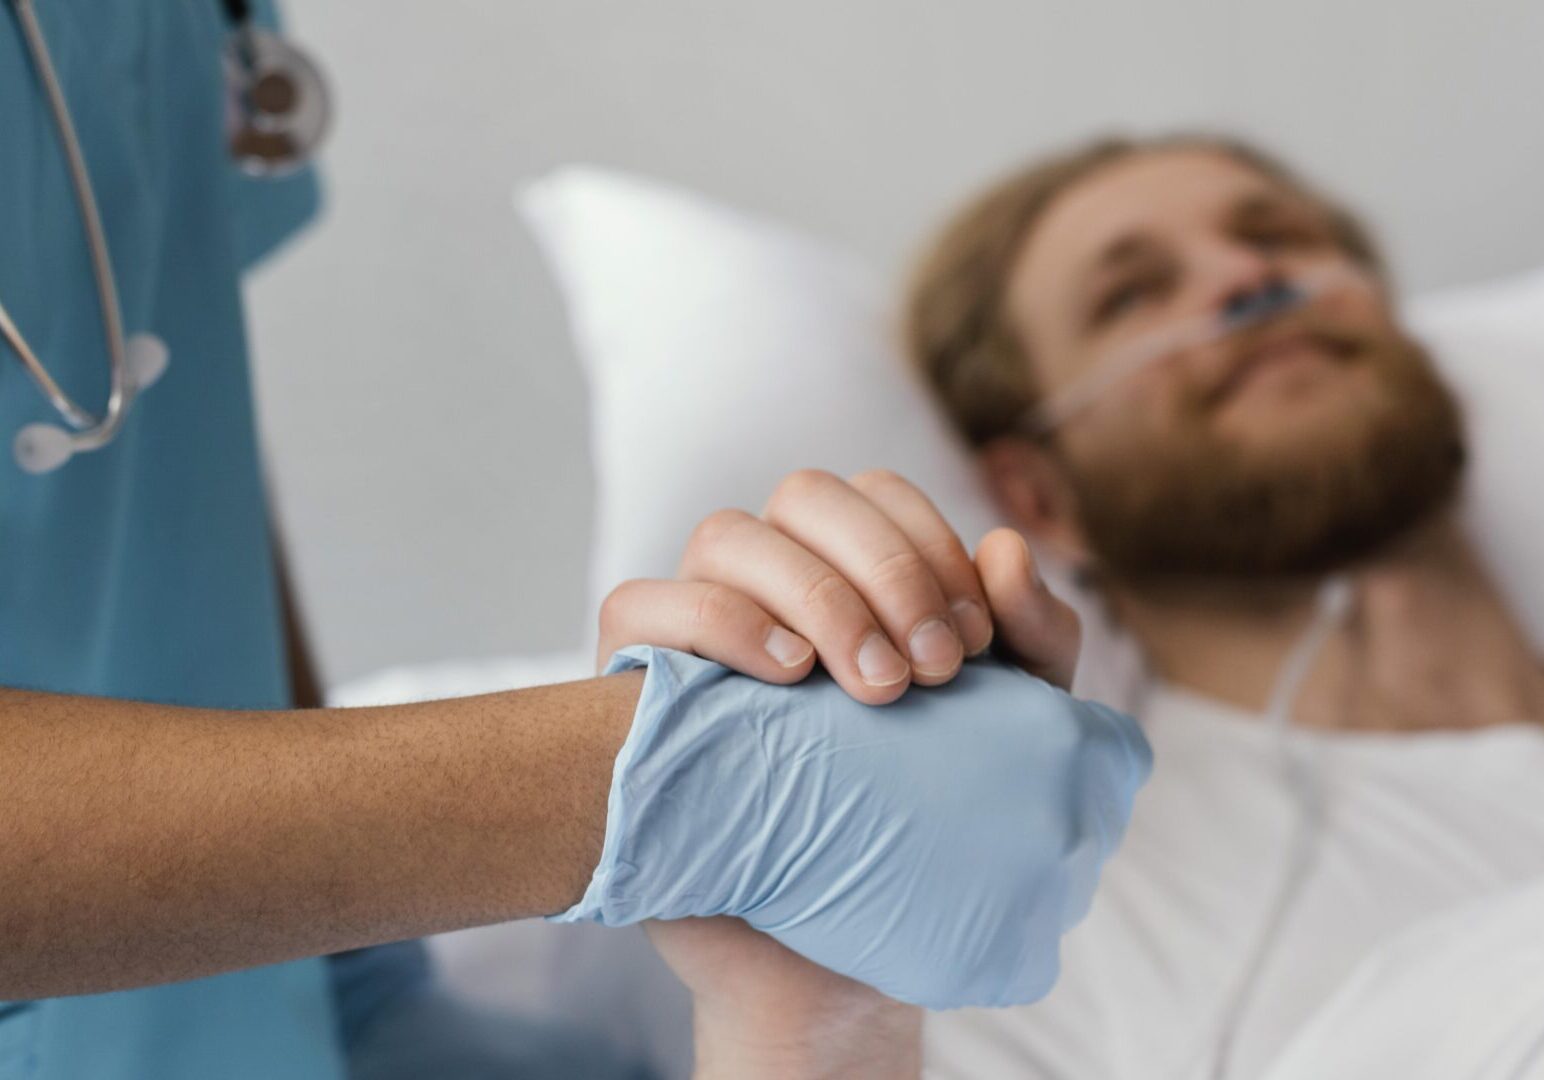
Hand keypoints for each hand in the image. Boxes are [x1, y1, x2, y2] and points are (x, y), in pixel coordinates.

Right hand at [596, 470, 1085, 1078]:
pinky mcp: (634, 686)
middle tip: (932, 673)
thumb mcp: (1007, 733)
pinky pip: (639, 604)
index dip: (929, 545)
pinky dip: (714, 618)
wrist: (837, 958)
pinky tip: (785, 679)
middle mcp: (765, 583)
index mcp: (846, 573)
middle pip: (805, 496)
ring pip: (725, 536)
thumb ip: (1029, 641)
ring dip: (814, 593)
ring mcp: (692, 628)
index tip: (971, 648)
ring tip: (872, 688)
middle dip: (885, 569)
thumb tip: (1007, 547)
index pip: (876, 492)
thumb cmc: (918, 825)